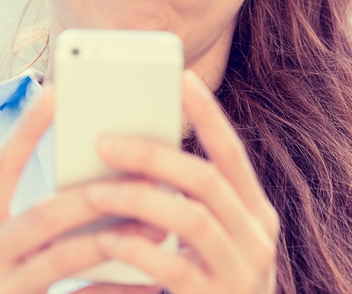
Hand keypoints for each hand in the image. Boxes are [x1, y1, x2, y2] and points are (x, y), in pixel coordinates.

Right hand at [0, 86, 161, 293]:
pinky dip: (116, 290)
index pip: (0, 168)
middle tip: (147, 177)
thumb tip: (97, 175)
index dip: (28, 130)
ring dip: (117, 238)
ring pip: (64, 259)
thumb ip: (31, 217)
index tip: (58, 93)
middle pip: (44, 216)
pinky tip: (150, 283)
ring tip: (157, 227)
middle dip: (99, 194)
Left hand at [83, 70, 279, 293]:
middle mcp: (258, 238)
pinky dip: (136, 251)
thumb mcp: (205, 242)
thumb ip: (184, 203)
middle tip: (104, 142)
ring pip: (191, 219)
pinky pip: (173, 269)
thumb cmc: (205, 287)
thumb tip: (129, 155)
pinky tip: (106, 245)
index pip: (233, 154)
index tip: (180, 78)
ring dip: (138, 199)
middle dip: (153, 155)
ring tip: (93, 191)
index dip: (208, 115)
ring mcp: (242, 273)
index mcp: (255, 213)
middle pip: (207, 180)